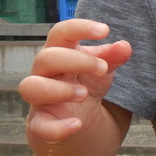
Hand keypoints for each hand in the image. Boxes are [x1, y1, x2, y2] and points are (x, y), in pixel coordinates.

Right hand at [18, 19, 131, 142]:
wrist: (77, 117)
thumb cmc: (86, 82)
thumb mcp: (101, 69)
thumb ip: (112, 57)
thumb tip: (125, 46)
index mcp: (60, 53)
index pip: (60, 32)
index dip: (79, 27)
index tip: (105, 30)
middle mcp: (44, 73)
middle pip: (45, 57)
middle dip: (76, 60)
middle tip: (103, 69)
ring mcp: (39, 98)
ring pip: (31, 88)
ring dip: (59, 89)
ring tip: (84, 94)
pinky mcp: (40, 122)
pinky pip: (40, 126)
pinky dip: (58, 127)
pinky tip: (77, 124)